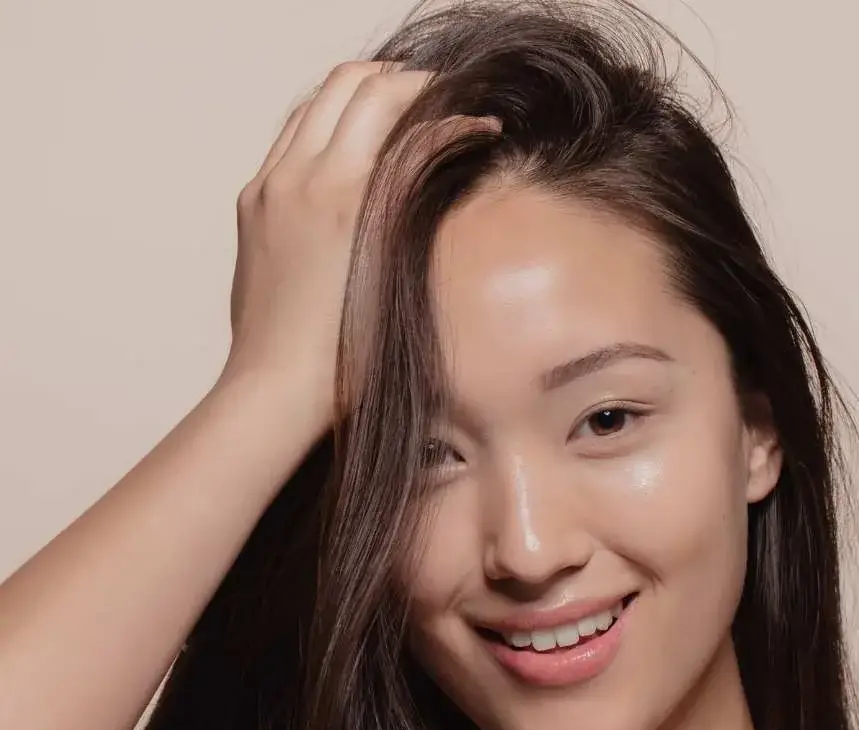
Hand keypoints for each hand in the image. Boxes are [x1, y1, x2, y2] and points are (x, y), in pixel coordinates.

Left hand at [223, 61, 497, 434]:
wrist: (276, 389)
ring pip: (314, 102)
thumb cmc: (346, 358)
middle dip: (402, 83)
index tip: (478, 120)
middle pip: (351, 83)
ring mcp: (268, 188)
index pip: (397, 106)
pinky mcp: (252, 205)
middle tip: (440, 104)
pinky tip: (351, 154)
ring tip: (399, 118)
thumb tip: (445, 157)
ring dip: (360, 96)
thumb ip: (418, 204)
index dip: (447, 105)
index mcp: (343, 196)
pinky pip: (289, 139)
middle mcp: (298, 178)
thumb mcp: (398, 275)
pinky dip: (326, 126)